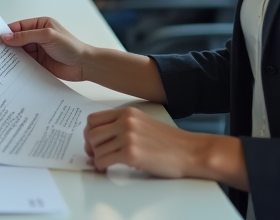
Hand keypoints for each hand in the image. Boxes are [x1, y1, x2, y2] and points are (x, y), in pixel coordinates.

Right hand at [0, 16, 91, 81]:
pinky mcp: (38, 63)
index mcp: (40, 25)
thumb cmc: (71, 47)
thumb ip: (26, 36)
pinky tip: (9, 69)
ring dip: (10, 56)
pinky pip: (23, 63)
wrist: (84, 65)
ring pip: (19, 52)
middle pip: (17, 39)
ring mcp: (37, 50)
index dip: (7, 32)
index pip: (19, 26)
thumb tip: (6, 37)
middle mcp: (37, 37)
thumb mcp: (47, 36)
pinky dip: (16, 65)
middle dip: (7, 44)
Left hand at [83, 107, 207, 176]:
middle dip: (91, 146)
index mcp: (128, 113)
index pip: (94, 119)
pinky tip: (108, 167)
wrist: (189, 152)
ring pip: (95, 148)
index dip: (90, 132)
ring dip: (97, 157)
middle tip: (96, 154)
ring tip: (105, 161)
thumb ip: (123, 125)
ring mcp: (128, 137)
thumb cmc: (170, 142)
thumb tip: (100, 137)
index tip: (93, 142)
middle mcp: (126, 122)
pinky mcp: (131, 154)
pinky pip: (103, 160)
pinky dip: (101, 166)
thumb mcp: (143, 123)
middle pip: (91, 133)